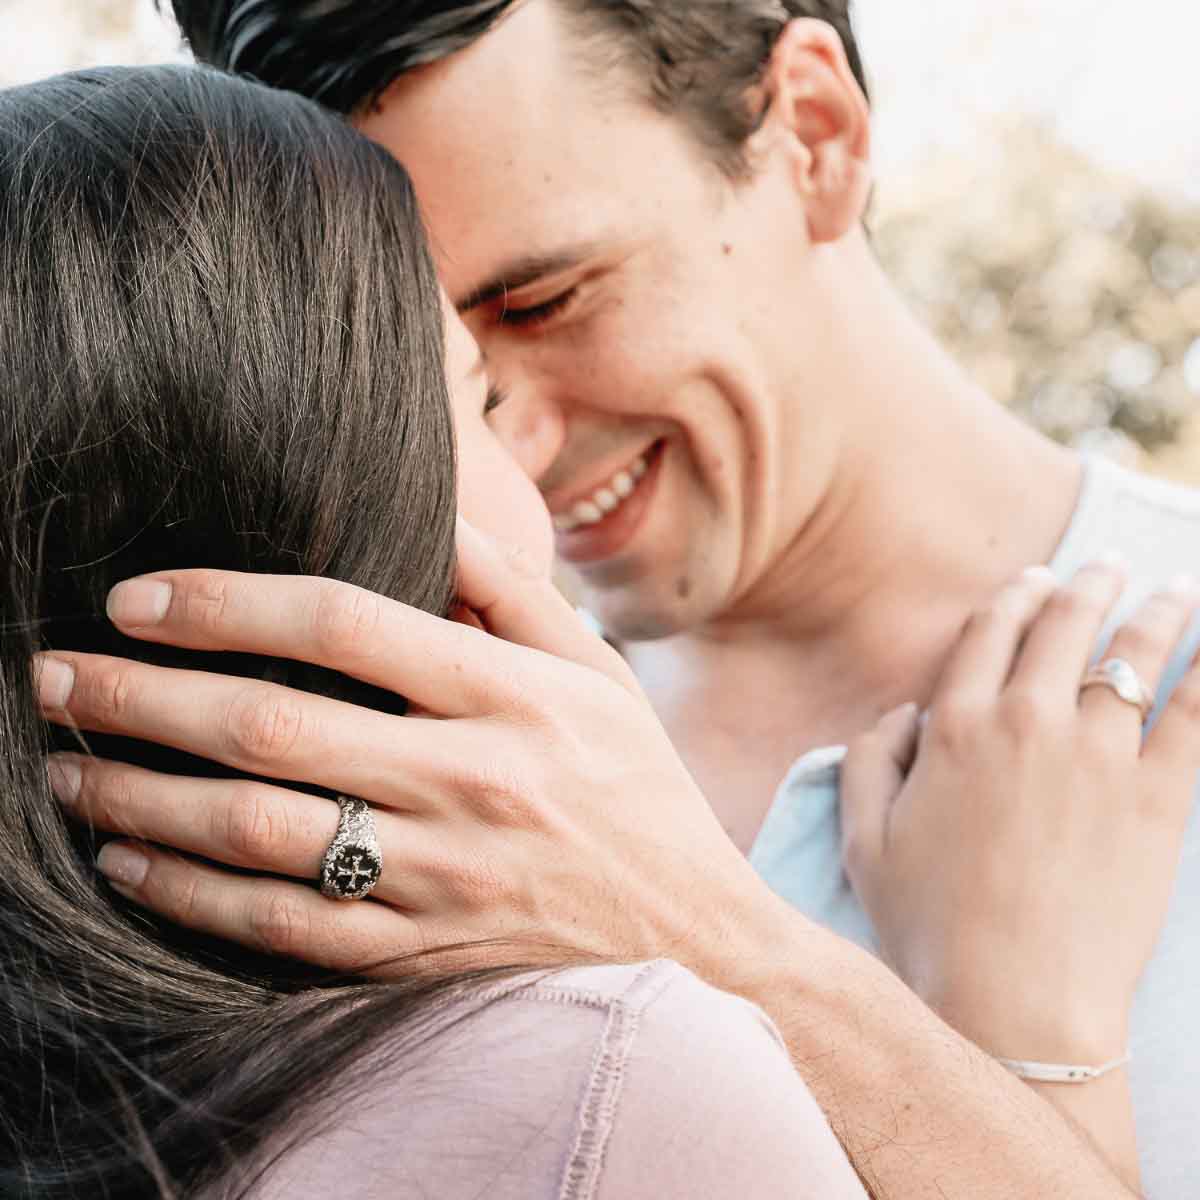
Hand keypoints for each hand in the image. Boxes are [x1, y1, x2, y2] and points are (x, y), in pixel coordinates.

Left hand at [36, 519, 770, 977]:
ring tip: (67, 769)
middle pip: (274, 726)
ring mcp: (439, 877)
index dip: (229, 601)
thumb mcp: (599, 672)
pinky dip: (189, 896)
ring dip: (141, 798)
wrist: (688, 941)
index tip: (140, 597)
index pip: (347, 623)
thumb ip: (513, 592)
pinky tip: (129, 865)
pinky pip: (281, 928)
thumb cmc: (637, 789)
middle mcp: (470, 782)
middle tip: (55, 675)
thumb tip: (434, 513)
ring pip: (257, 834)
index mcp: (512, 696)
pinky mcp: (419, 953)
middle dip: (143, 696)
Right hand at [841, 562, 1199, 1063]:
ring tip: (1175, 587)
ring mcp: (1101, 757)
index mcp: (955, 726)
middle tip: (1104, 564)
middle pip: (1064, 627)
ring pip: (1135, 657)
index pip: (990, 632)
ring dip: (1158, 611)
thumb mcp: (863, 840)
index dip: (1013, 596)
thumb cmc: (929, 925)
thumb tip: (902, 712)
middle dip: (1086, 584)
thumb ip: (866, 759)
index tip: (1032, 578)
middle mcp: (1028, 721)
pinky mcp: (1161, 800)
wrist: (1015, 1003)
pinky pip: (1196, 717)